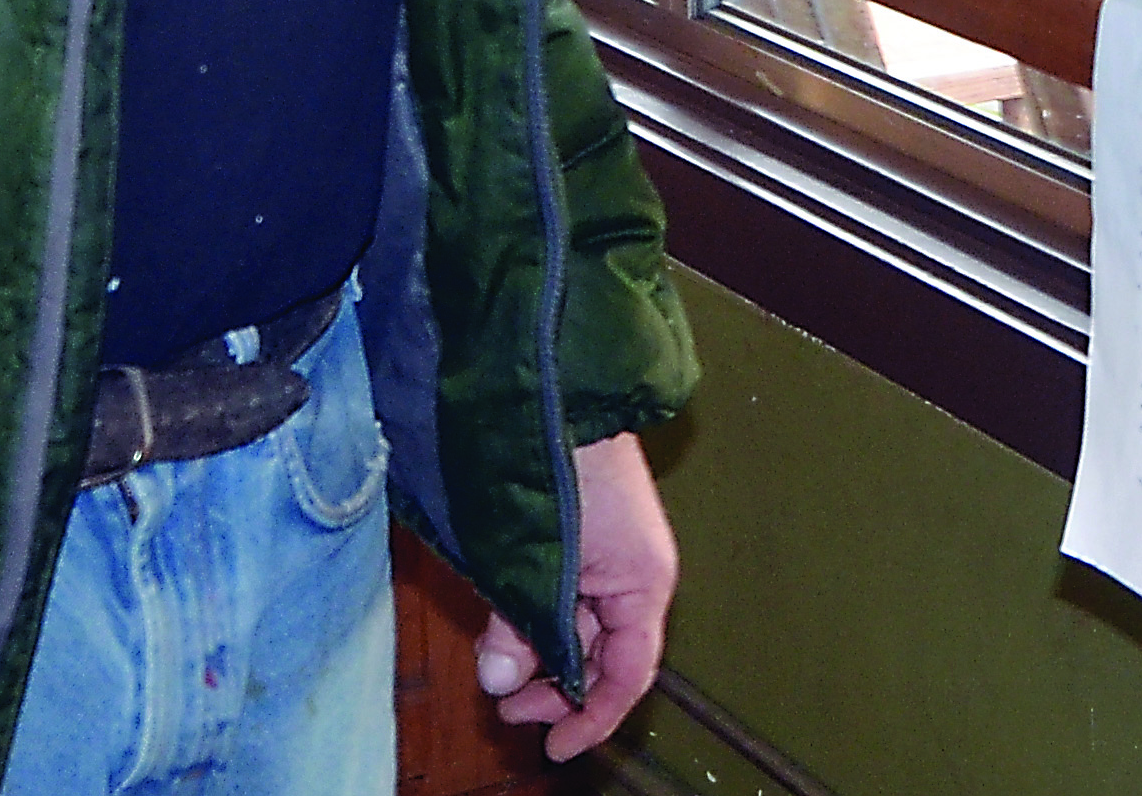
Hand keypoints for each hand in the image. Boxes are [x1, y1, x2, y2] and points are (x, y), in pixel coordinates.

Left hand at [473, 433, 677, 759]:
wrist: (556, 388)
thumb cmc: (564, 467)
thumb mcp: (540, 561)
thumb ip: (521, 627)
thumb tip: (500, 683)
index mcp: (644, 584)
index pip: (627, 676)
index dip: (593, 720)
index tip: (555, 752)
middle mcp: (633, 574)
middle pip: (601, 656)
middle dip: (555, 690)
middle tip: (506, 708)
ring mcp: (608, 553)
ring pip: (576, 627)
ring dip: (539, 656)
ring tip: (497, 671)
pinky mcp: (581, 535)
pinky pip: (564, 596)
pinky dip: (535, 620)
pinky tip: (504, 628)